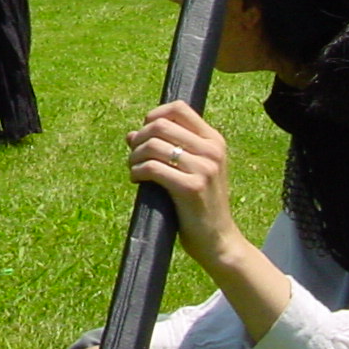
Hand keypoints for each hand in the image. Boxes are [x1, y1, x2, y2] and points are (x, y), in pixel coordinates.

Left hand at [126, 101, 240, 271]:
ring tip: (134, 169)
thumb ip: (167, 148)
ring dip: (134, 157)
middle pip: (160, 125)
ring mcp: (204, 169)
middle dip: (139, 139)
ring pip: (153, 145)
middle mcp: (212, 151)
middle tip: (134, 156)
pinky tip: (136, 179)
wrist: (217, 240)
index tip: (145, 134)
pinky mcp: (191, 187)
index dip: (154, 115)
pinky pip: (152, 167)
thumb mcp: (190, 169)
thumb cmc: (198, 203)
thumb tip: (131, 134)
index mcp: (214, 141)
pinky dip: (136, 171)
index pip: (179, 109)